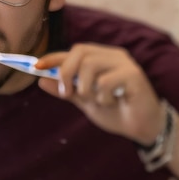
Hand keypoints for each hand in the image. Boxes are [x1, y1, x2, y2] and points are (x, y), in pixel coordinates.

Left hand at [35, 43, 164, 143]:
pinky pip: (106, 81)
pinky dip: (102, 96)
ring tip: (95, 100)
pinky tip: (112, 102)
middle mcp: (113, 56)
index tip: (36, 67)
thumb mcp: (86, 101)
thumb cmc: (116, 112)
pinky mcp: (134, 75)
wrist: (142, 127)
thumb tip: (41, 80)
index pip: (74, 51)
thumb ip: (66, 90)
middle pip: (80, 52)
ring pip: (90, 65)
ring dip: (85, 88)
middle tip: (66, 94)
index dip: (54, 57)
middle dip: (66, 73)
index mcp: (102, 58)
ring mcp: (125, 63)